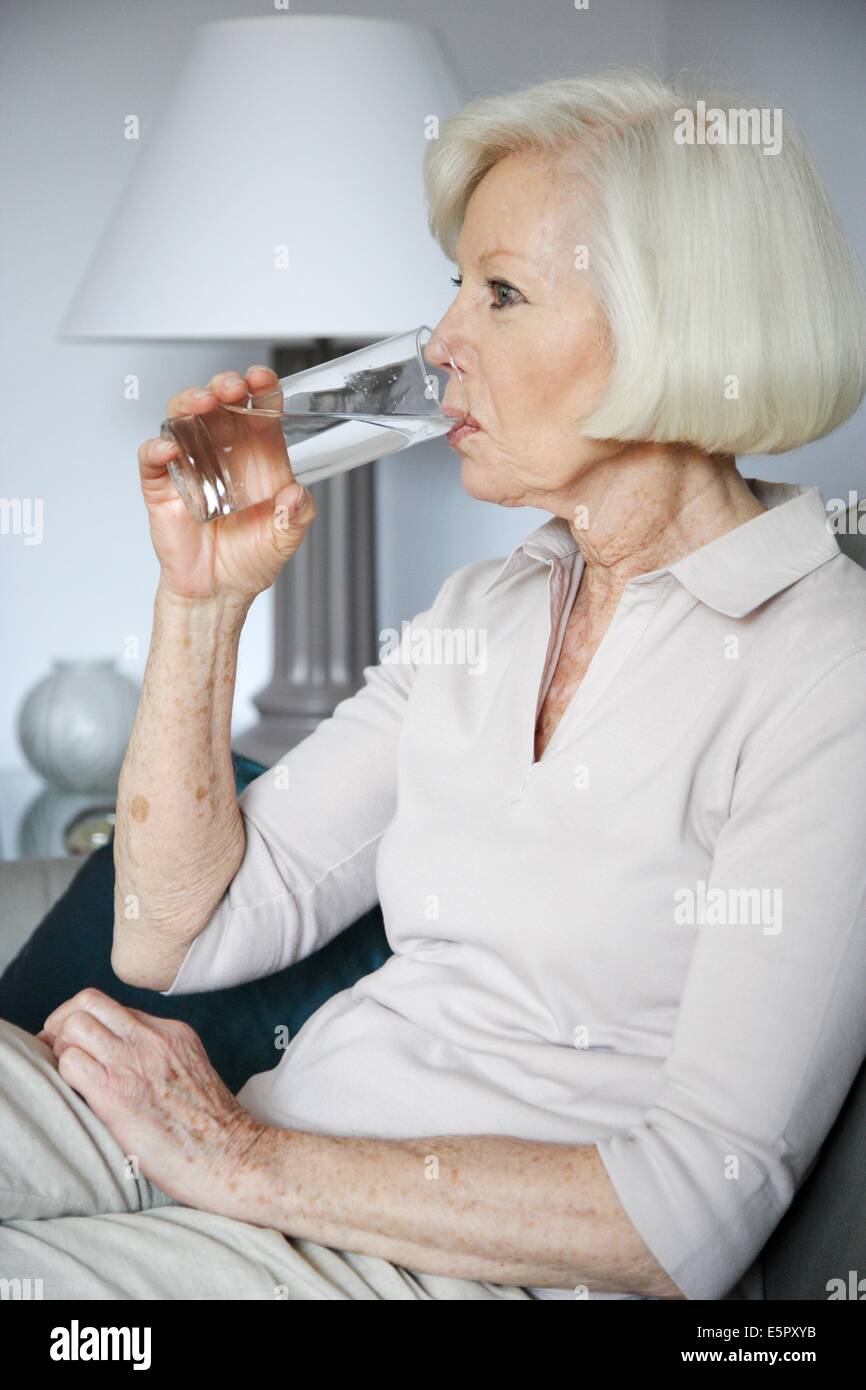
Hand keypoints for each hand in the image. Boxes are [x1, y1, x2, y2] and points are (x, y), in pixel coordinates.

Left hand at [38, 988, 268, 1217]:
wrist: (231, 1156)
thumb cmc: (211, 1129)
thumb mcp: (191, 1071)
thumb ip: (160, 1057)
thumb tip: (122, 1064)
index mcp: (172, 1032)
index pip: (113, 1007)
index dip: (85, 1022)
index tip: (76, 1044)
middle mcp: (152, 1038)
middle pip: (87, 1002)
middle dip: (61, 1023)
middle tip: (56, 1052)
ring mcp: (134, 1062)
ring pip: (72, 1026)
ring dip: (57, 1048)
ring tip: (63, 1075)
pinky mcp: (116, 1093)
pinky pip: (70, 1064)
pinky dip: (61, 1075)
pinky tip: (72, 1095)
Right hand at [140, 366, 315, 603]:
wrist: (218, 591)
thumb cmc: (251, 560)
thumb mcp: (286, 538)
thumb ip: (297, 514)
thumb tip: (296, 493)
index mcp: (257, 456)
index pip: (258, 409)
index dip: (261, 388)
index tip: (262, 379)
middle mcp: (223, 453)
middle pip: (218, 403)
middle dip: (223, 385)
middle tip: (230, 389)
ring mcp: (191, 464)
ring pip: (182, 417)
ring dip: (189, 402)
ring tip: (203, 403)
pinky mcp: (163, 485)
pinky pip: (153, 457)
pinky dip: (158, 447)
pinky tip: (170, 448)